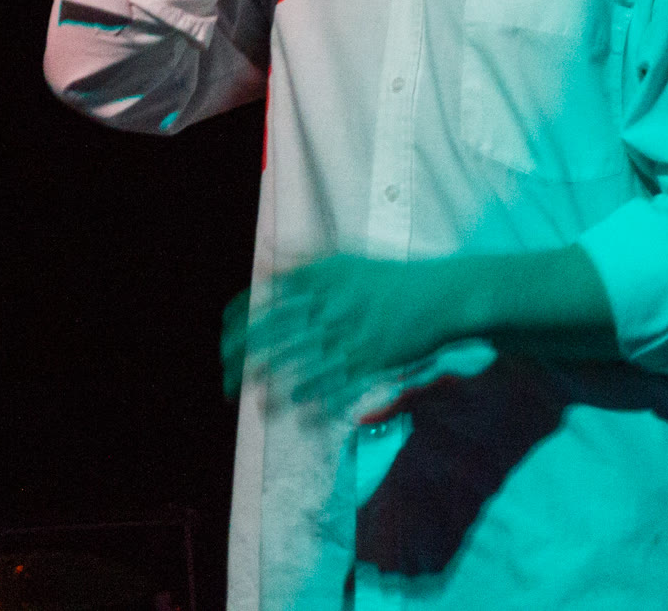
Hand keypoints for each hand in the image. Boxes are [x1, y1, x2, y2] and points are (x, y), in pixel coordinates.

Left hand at [235, 255, 495, 409]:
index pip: (269, 298)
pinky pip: (338, 384)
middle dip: (245, 360)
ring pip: (303, 365)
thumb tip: (264, 254)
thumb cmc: (392, 276)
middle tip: (226, 381)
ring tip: (257, 406)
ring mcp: (351, 333)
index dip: (241, 320)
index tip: (223, 339)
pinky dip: (319, 400)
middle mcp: (331, 305)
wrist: (444, 294)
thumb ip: (303, 257)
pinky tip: (300, 412)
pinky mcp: (372, 359)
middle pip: (277, 334)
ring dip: (276, 389)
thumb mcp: (347, 257)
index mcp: (322, 278)